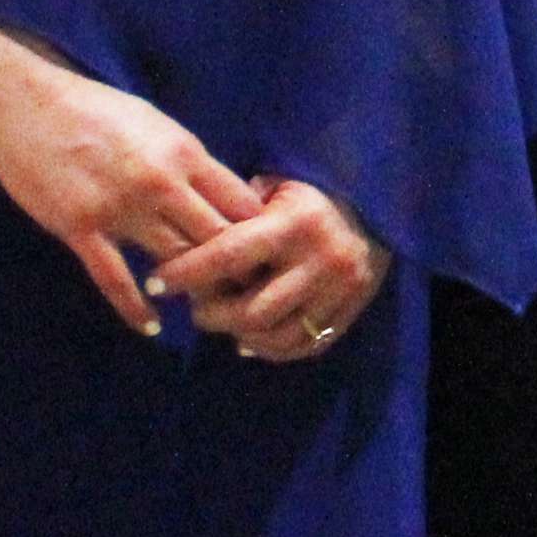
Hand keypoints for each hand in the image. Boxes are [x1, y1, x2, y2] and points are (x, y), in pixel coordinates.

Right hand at [0, 24, 256, 336]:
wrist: (26, 102)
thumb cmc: (96, 109)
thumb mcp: (158, 125)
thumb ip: (190, 163)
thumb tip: (224, 193)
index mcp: (186, 153)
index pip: (242, 205)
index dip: (261, 235)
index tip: (267, 257)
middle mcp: (161, 183)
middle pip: (217, 240)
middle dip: (236, 270)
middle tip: (246, 294)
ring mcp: (120, 208)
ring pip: (174, 262)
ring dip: (191, 289)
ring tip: (205, 310)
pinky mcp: (80, 227)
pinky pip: (115, 279)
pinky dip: (136, 308)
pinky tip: (150, 326)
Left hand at [152, 177, 390, 362]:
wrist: (379, 210)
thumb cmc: (311, 195)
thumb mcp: (275, 187)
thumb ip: (235, 211)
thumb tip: (184, 238)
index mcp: (296, 223)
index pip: (230, 254)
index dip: (187, 272)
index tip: (157, 282)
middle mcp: (321, 260)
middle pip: (251, 310)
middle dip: (211, 314)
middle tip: (194, 307)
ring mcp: (340, 291)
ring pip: (275, 336)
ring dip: (238, 335)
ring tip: (223, 321)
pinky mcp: (352, 311)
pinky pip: (302, 346)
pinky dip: (269, 349)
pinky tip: (251, 339)